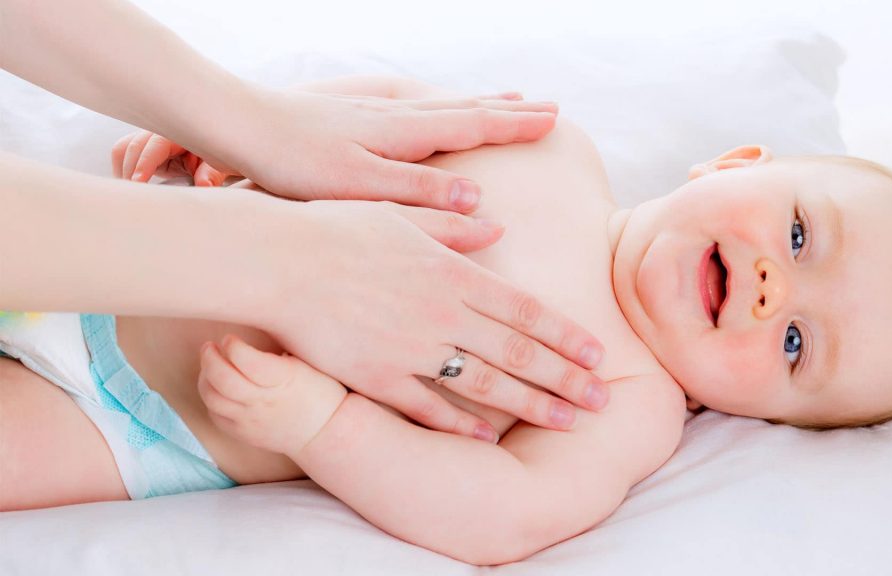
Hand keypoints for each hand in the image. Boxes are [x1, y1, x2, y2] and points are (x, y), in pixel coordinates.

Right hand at [111, 130, 230, 185]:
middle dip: (130, 170)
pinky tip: (130, 184)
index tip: (138, 182)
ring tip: (131, 192)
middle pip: (134, 146)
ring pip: (123, 148)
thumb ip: (210, 174)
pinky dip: (123, 168)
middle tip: (133, 195)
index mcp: (178, 134)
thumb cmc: (216, 156)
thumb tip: (204, 185)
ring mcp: (149, 138)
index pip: (154, 145)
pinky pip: (124, 152)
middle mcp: (160, 132)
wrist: (215, 152)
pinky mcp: (143, 147)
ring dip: (123, 169)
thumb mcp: (218, 165)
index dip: (144, 164)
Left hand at [197, 334, 346, 456]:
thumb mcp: (307, 362)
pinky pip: (215, 415)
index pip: (246, 360)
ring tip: (210, 364)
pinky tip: (216, 386)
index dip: (233, 345)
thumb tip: (254, 327)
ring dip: (205, 377)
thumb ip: (278, 349)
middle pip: (223, 379)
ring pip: (213, 398)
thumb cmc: (320, 390)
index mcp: (283, 379)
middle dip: (209, 358)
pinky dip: (210, 397)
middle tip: (210, 346)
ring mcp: (251, 420)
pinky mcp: (243, 433)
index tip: (231, 338)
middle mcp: (263, 401)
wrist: (325, 432)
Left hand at [211, 88, 556, 211]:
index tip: (554, 124)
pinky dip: (445, 106)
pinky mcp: (357, 114)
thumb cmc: (294, 162)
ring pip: (444, 105)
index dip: (514, 128)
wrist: (238, 125)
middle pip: (466, 109)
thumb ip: (418, 194)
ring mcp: (376, 111)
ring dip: (483, 104)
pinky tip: (441, 109)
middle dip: (511, 112)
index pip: (472, 127)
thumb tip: (478, 201)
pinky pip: (418, 107)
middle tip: (551, 109)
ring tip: (512, 100)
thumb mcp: (359, 187)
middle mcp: (395, 115)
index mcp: (402, 133)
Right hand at [250, 200, 607, 439]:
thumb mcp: (401, 215)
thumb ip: (452, 224)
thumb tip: (495, 223)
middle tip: (601, 399)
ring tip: (566, 421)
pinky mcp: (378, 377)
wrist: (278, 261)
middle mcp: (444, 313)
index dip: (565, 335)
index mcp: (453, 272)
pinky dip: (462, 425)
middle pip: (519, 352)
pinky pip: (429, 407)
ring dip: (531, 405)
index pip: (526, 309)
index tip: (597, 354)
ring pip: (486, 384)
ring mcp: (413, 348)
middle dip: (565, 378)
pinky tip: (489, 438)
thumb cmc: (336, 228)